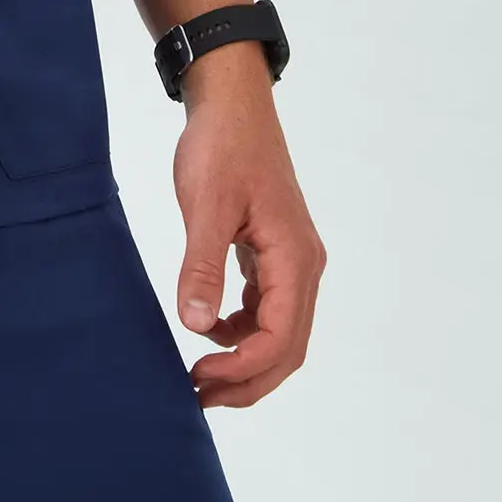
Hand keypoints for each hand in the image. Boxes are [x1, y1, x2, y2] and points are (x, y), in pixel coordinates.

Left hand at [171, 41, 325, 407]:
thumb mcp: (206, 205)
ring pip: (279, 332)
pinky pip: (267, 308)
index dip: (244, 370)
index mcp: (295, 259)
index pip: (280, 338)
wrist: (231, 104)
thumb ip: (203, 265)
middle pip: (287, 348)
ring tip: (199, 375)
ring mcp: (291, 260)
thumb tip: (198, 326)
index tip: (199, 381)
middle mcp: (303, 266)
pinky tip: (210, 329)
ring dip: (245, 360)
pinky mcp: (273, 252)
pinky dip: (243, 330)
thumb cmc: (222, 146)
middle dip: (247, 381)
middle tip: (198, 397)